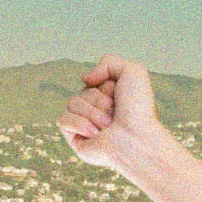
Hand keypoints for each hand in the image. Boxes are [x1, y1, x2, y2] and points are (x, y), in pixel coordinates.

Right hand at [58, 54, 163, 170]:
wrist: (136, 138)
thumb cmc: (139, 109)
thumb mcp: (133, 72)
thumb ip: (109, 62)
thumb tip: (85, 78)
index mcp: (110, 97)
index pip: (92, 81)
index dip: (106, 86)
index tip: (120, 96)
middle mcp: (98, 110)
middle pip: (82, 91)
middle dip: (100, 101)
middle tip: (115, 114)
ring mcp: (85, 124)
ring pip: (71, 103)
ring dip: (93, 113)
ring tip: (108, 126)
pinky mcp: (75, 139)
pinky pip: (62, 120)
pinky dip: (80, 124)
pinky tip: (96, 134)